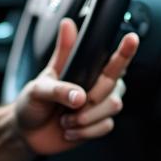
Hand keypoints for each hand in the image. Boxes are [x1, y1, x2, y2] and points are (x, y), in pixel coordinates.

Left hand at [13, 18, 137, 155]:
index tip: (132, 38)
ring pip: (113, 106)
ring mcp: (99, 106)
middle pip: (115, 85)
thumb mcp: (41, 81)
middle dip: (92, 97)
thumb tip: (68, 27)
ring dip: (86, 116)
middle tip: (70, 104)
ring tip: (65, 119)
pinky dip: (85, 131)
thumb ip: (59, 57)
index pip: (110, 59)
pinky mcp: (98, 125)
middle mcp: (97, 86)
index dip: (124, 50)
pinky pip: (105, 126)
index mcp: (85, 71)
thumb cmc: (33, 103)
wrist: (27, 134)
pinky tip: (69, 130)